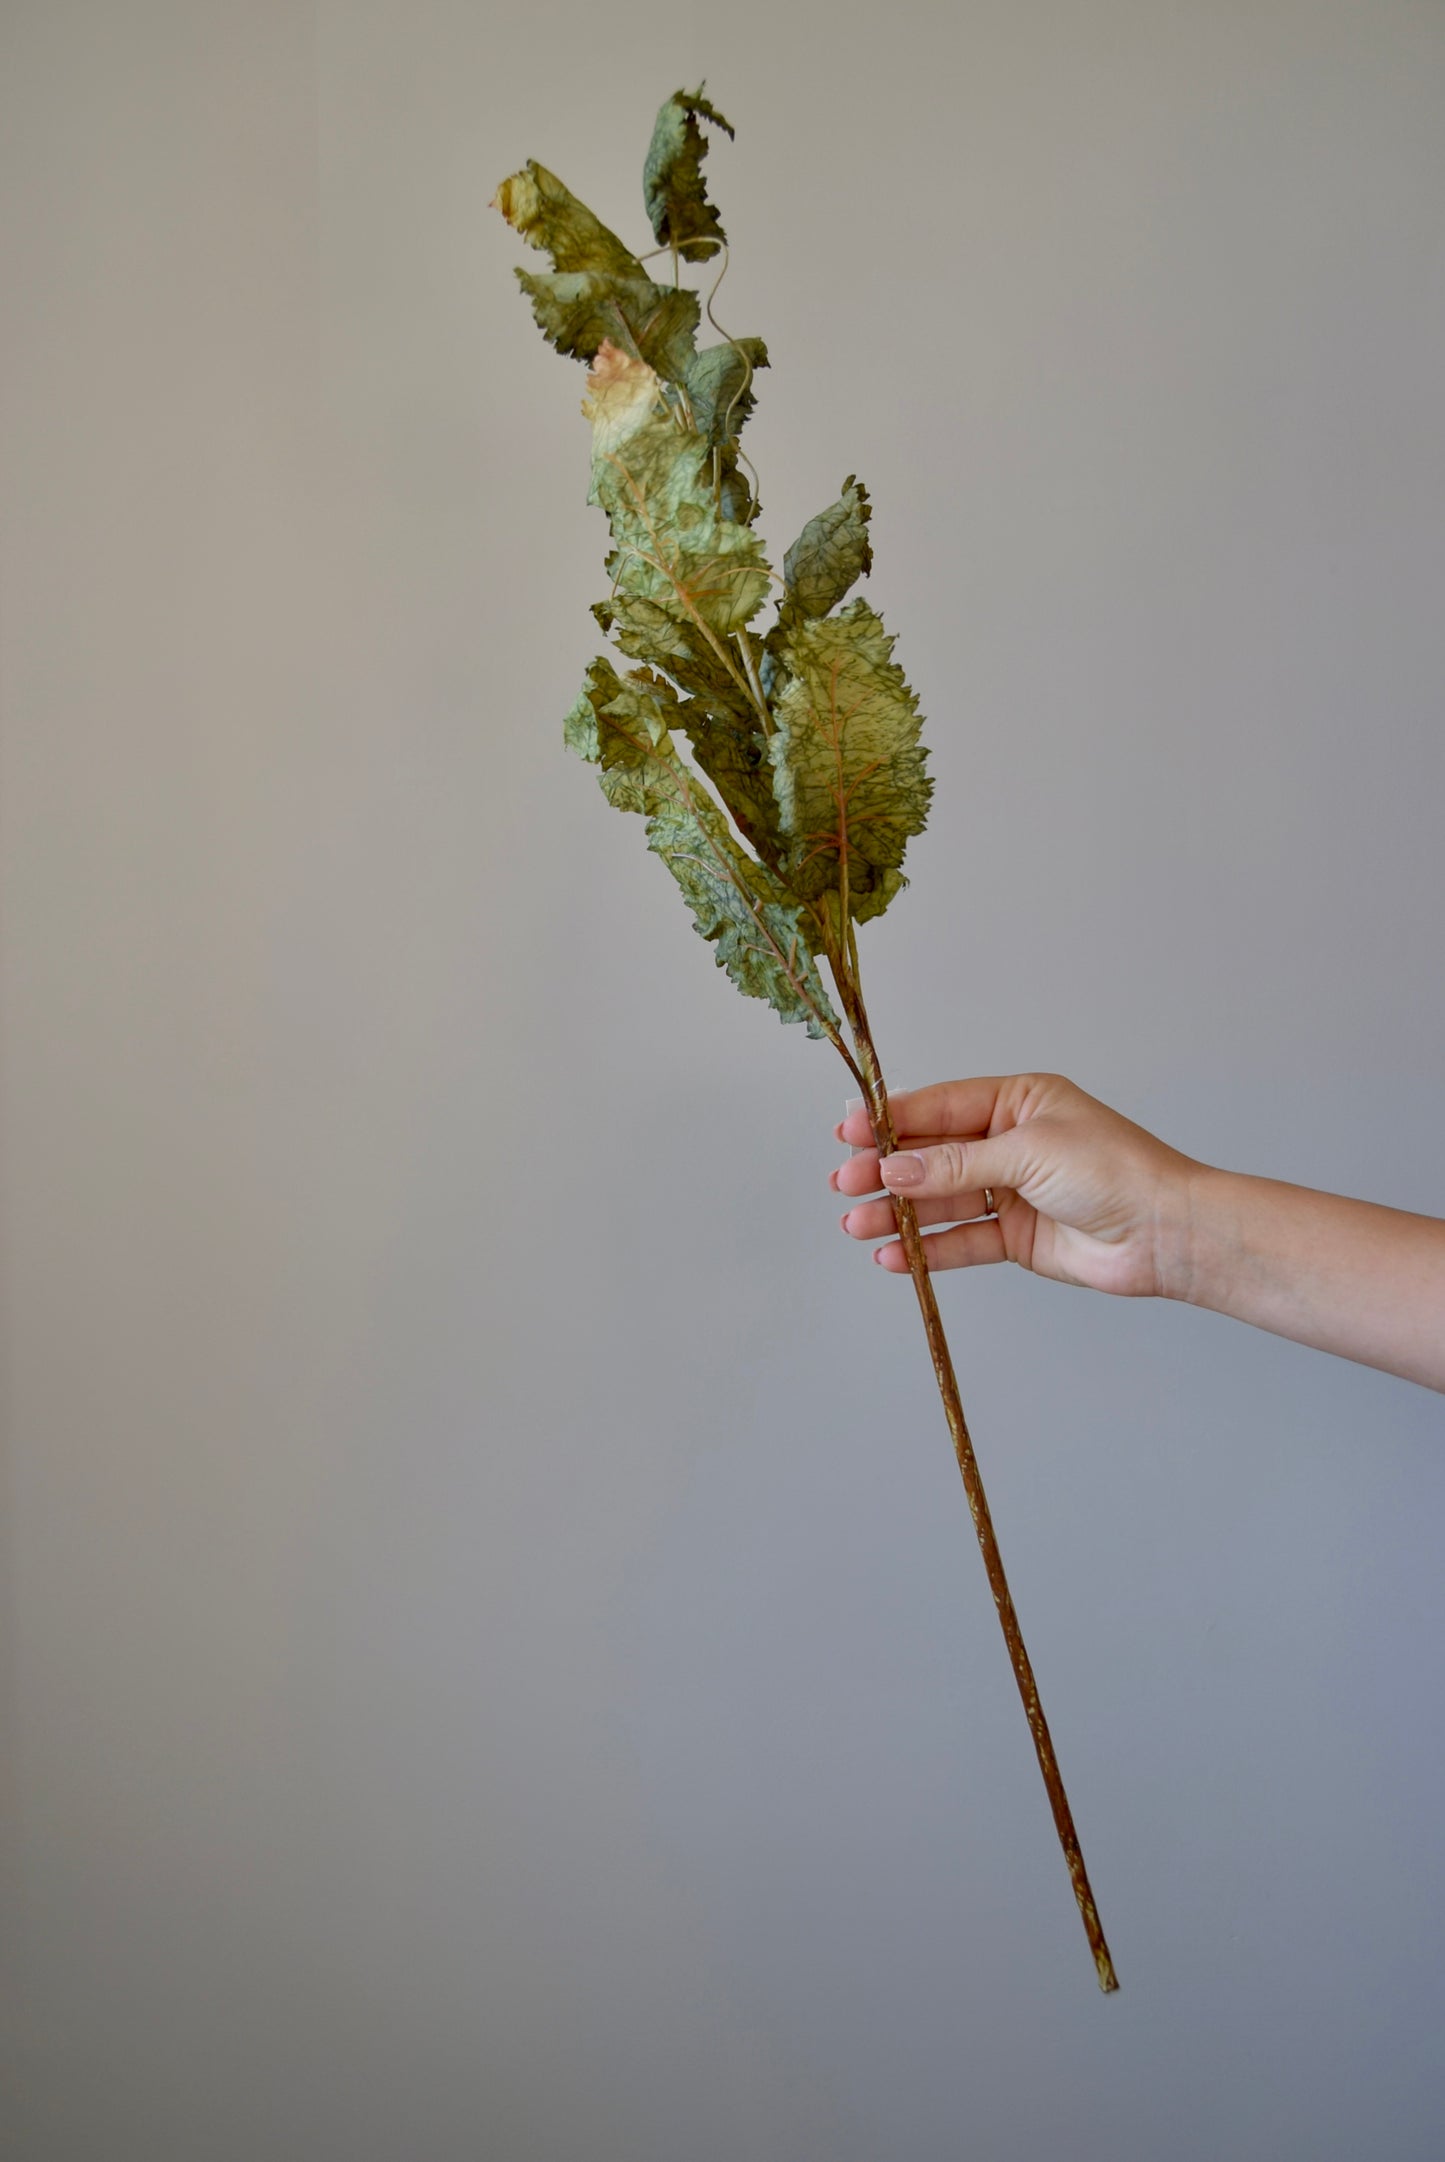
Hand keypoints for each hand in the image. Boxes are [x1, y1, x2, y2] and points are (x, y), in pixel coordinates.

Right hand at [832, 1072, 1199, 1298]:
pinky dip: (927, 1248)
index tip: (848, 1132)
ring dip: (898, 1212)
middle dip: (887, 1169)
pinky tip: (893, 1255)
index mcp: (1017, 1101)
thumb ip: (956, 1163)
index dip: (891, 1119)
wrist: (1166, 1232)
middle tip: (845, 1184)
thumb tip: (894, 1167)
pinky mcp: (1017, 1237)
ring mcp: (1012, 1191)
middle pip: (933, 1154)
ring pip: (941, 1199)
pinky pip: (961, 1239)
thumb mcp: (1028, 1152)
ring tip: (856, 1224)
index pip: (939, 1106)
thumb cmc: (1114, 1171)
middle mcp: (1011, 1142)